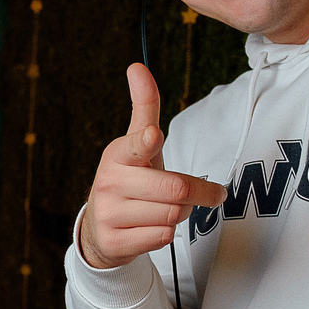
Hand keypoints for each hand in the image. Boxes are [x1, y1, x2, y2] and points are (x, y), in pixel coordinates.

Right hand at [78, 63, 225, 269]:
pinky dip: (166, 233)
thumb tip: (137, 66)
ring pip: (172, 215)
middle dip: (199, 193)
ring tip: (168, 209)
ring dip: (182, 213)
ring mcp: (109, 213)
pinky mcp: (114, 242)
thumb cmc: (130, 179)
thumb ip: (144, 107)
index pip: (136, 145)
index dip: (147, 141)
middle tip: (208, 194)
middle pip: (175, 189)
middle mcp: (110, 182)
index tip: (153, 136)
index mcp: (119, 154)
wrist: (100, 228)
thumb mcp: (136, 145)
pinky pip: (161, 237)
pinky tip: (152, 227)